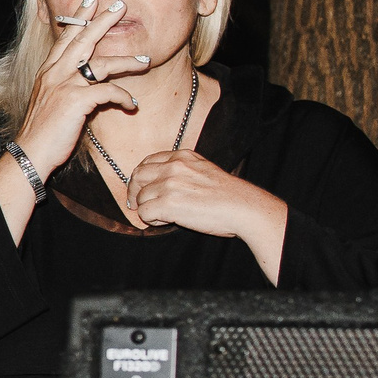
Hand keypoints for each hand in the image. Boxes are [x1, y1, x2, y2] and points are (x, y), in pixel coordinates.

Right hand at [11, 0, 151, 174]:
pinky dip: (123, 97)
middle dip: (102, 20)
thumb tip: (86, 80)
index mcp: (48, 71)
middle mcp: (54, 73)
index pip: (65, 37)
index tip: (90, 0)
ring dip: (127, 61)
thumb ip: (65, 84)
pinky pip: (108, 91)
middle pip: (82, 39)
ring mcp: (64, 85)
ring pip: (101, 63)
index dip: (79, 18)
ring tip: (145, 60)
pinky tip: (131, 104)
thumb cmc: (42, 130)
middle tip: (119, 6)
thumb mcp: (50, 100)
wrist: (30, 152)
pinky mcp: (75, 101)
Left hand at [123, 149, 286, 246]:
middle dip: (134, 192)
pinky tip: (166, 221)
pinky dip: (152, 220)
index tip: (142, 188)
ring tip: (164, 216)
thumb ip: (181, 169)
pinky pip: (145, 214)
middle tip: (138, 205)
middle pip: (137, 177)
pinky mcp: (168, 204)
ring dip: (148, 209)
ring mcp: (169, 185)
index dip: (141, 178)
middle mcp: (173, 167)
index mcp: (182, 156)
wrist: (243, 207)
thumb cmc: (227, 194)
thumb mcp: (203, 169)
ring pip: (141, 198)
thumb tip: (157, 182)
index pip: (147, 162)